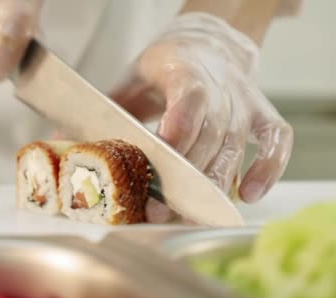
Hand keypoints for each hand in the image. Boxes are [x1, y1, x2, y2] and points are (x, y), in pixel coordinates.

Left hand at [111, 13, 292, 221]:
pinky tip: (249, 193)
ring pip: (237, 144)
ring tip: (190, 214)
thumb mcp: (130, 82)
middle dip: (186, 174)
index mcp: (186, 68)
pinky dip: (269, 167)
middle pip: (213, 133)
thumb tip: (58, 141)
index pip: (189, 100)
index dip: (178, 132)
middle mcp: (223, 85)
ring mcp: (246, 99)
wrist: (207, 45)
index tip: (158, 164)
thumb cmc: (164, 69)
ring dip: (215, 182)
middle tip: (160, 208)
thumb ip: (104, 113)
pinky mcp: (263, 113)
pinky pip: (277, 140)